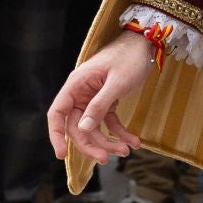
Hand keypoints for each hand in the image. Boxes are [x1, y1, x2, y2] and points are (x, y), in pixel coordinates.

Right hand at [47, 30, 154, 164]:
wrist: (145, 44)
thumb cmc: (129, 58)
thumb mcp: (116, 83)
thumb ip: (99, 106)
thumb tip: (83, 129)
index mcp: (76, 85)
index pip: (57, 113)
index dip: (56, 135)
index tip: (61, 155)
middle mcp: (81, 93)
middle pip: (77, 126)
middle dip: (91, 144)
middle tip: (106, 159)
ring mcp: (94, 97)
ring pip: (94, 127)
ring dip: (108, 141)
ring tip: (126, 151)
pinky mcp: (108, 100)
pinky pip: (109, 121)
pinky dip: (120, 133)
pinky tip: (133, 141)